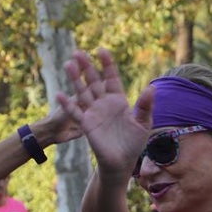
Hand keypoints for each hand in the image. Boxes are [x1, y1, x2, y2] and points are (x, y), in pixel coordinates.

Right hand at [56, 48, 149, 173]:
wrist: (121, 162)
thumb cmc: (133, 143)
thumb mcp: (144, 123)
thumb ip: (146, 106)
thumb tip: (151, 88)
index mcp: (118, 100)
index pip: (111, 77)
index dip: (106, 64)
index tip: (101, 50)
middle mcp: (103, 103)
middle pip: (93, 81)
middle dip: (86, 66)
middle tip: (78, 52)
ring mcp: (93, 113)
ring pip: (83, 92)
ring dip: (75, 79)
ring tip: (68, 64)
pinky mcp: (86, 124)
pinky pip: (75, 112)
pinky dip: (67, 104)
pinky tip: (59, 94)